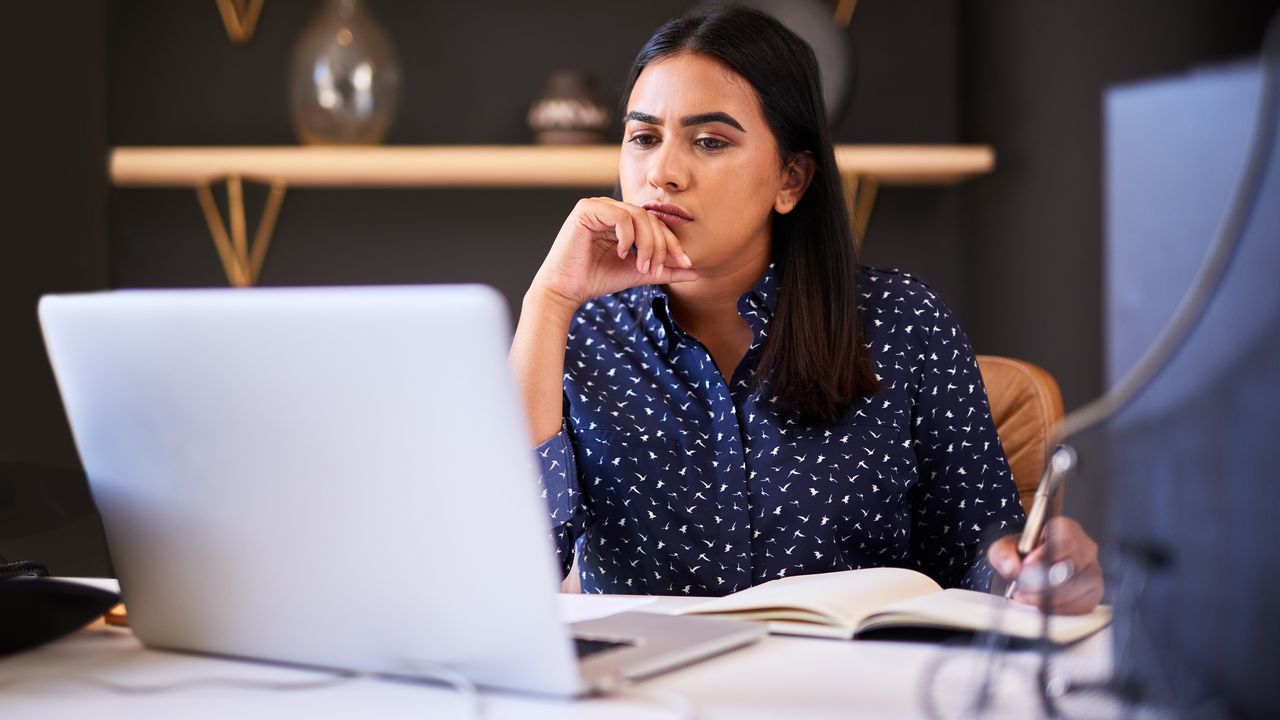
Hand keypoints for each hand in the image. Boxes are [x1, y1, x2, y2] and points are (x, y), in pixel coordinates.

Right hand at [530, 197, 697, 311]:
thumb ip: (663, 270)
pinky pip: (619, 215)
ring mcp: (598, 206)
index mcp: (622, 220)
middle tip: (657, 269)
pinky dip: (627, 235)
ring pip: (638, 215)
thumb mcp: (637, 274)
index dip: (673, 243)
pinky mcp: (586, 209)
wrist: (566, 290)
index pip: (655, 224)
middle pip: (650, 218)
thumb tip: (694, 272)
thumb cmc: (596, 280)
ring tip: (642, 266)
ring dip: (646, 243)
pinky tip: (623, 253)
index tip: (686, 264)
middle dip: (660, 245)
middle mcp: (611, 209)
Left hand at [988, 517, 1103, 614]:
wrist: (1028, 567)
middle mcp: (1084, 547)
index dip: (1046, 553)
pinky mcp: (1093, 591)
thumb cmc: (1021, 554)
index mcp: (1064, 528)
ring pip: (1084, 586)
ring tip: (1028, 598)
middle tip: (1024, 589)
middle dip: (1049, 582)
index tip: (1027, 565)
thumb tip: (1011, 568)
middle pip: (1077, 564)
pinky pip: (1086, 603)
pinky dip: (1063, 609)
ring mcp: (1092, 569)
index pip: (1065, 537)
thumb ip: (1003, 555)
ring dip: (1055, 598)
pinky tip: (1043, 607)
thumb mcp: (1003, 549)